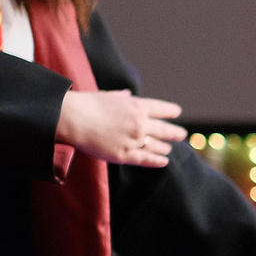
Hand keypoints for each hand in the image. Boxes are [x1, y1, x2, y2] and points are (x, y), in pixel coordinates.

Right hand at [57, 89, 185, 166]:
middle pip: (164, 129)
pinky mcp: (125, 155)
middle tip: (182, 134)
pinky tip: (165, 161)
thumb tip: (126, 94)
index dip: (170, 111)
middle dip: (175, 132)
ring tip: (169, 148)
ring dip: (165, 147)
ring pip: (157, 145)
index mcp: (136, 106)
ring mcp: (134, 140)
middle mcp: (140, 123)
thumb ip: (120, 97)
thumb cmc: (86, 104)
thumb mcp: (107, 95)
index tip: (177, 112)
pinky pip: (146, 159)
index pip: (160, 109)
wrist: (73, 119)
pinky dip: (157, 161)